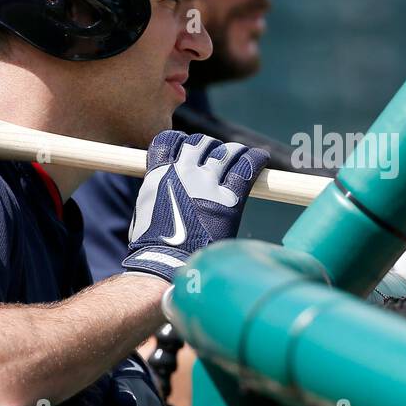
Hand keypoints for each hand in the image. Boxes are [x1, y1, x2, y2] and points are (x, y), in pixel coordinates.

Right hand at [122, 131, 268, 282]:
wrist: (166, 265)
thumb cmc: (152, 246)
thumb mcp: (144, 210)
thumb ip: (156, 192)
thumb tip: (162, 190)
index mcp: (159, 174)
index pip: (169, 140)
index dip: (180, 142)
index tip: (188, 150)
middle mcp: (184, 172)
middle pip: (201, 143)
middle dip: (209, 148)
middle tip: (216, 158)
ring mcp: (208, 183)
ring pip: (226, 152)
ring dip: (233, 152)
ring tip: (239, 156)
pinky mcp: (230, 198)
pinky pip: (247, 167)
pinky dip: (255, 159)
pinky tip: (260, 159)